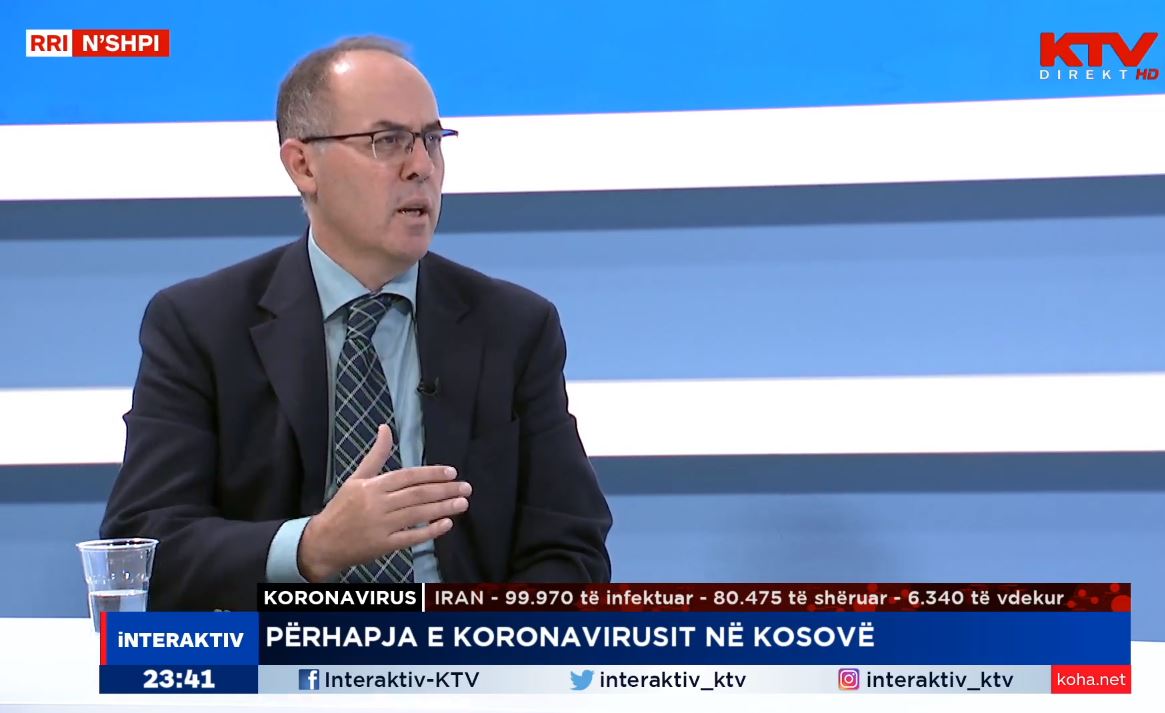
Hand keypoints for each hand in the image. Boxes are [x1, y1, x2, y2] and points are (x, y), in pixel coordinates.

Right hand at [297, 424, 469, 581]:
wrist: (322, 542)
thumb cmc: (341, 508)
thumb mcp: (356, 478)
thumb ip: (376, 455)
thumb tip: (385, 428)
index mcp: (372, 486)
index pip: (408, 476)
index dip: (431, 473)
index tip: (451, 472)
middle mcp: (378, 504)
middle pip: (417, 494)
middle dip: (445, 490)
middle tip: (466, 487)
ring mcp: (382, 526)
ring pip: (418, 514)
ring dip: (443, 508)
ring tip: (462, 503)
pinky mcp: (384, 545)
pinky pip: (411, 537)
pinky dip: (430, 531)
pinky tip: (446, 525)